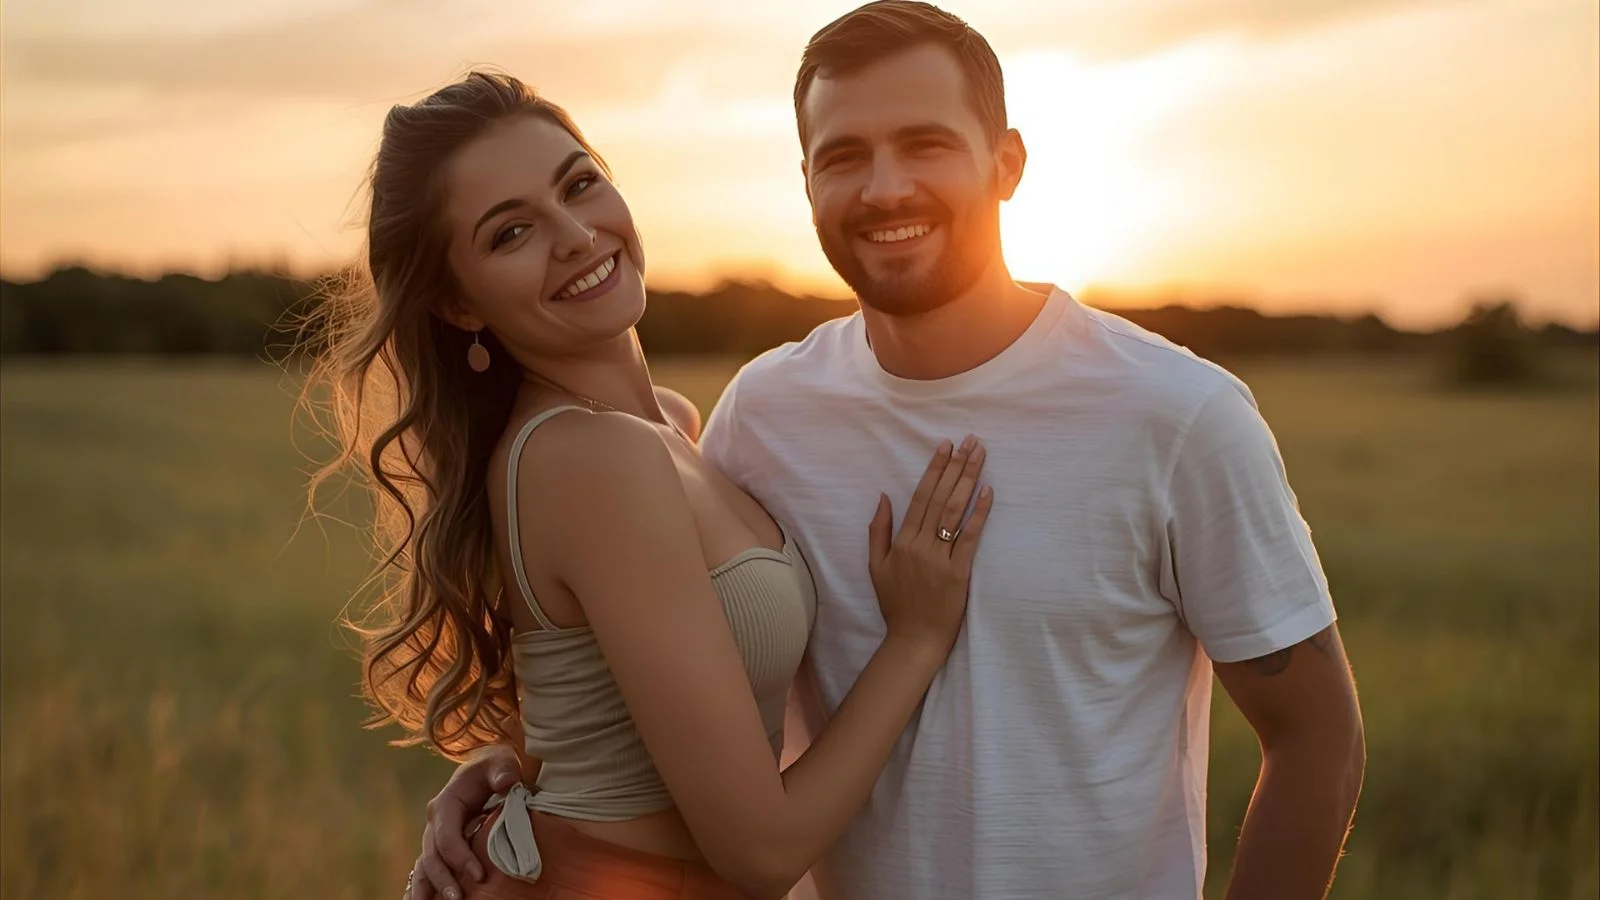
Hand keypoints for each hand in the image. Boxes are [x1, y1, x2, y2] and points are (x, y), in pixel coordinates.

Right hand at [407, 743, 521, 899]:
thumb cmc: (494, 767)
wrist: (486, 771)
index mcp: (446, 804)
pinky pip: (428, 871)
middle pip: (432, 856)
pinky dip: (424, 889)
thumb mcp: (500, 761)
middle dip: (442, 880)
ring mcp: (436, 838)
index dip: (459, 856)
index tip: (479, 875)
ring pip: (425, 867)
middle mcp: (435, 824)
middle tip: (458, 899)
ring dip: (429, 889)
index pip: (447, 835)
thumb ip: (503, 770)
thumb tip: (507, 782)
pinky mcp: (442, 849)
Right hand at [867, 435, 992, 652]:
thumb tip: (883, 497)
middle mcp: (920, 545)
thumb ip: (878, 530)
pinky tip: (987, 492)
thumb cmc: (896, 604)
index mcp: (901, 541)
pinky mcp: (958, 572)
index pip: (920, 496)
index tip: (945, 446)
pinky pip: (970, 537)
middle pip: (940, 497)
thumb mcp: (876, 566)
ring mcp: (939, 558)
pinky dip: (978, 514)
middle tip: (970, 441)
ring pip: (954, 511)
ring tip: (979, 456)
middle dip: (956, 466)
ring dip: (968, 481)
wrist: (914, 639)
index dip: (934, 469)